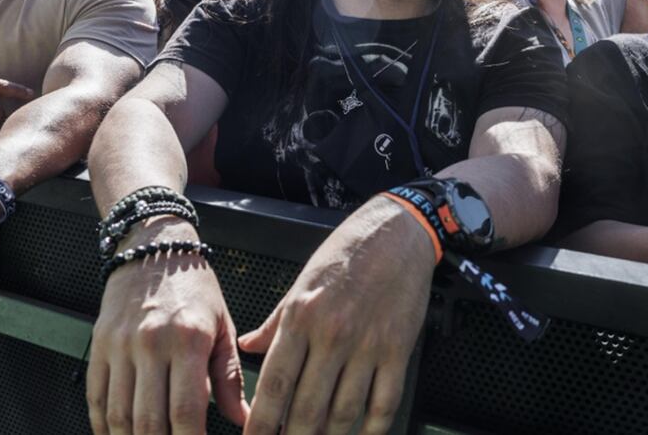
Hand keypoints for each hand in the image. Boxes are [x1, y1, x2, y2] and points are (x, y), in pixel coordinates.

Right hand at [87, 220, 248, 433]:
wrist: (155, 247)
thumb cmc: (194, 286)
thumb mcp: (222, 326)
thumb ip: (231, 377)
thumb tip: (244, 418)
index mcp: (189, 339)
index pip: (187, 412)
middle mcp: (151, 343)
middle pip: (149, 421)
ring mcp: (121, 346)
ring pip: (119, 416)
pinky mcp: (99, 345)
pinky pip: (96, 397)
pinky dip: (103, 426)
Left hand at [239, 197, 434, 434]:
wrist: (396, 231)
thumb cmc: (346, 253)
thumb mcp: (301, 282)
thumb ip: (275, 322)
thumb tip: (249, 348)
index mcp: (301, 316)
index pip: (274, 383)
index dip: (261, 423)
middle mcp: (332, 334)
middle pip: (307, 408)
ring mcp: (368, 345)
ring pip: (344, 412)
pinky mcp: (398, 349)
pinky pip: (384, 402)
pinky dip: (373, 429)